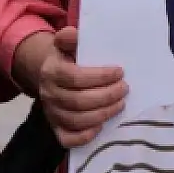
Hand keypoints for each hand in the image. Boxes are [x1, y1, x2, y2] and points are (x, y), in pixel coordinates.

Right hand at [39, 26, 127, 147]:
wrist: (50, 76)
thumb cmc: (67, 59)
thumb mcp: (67, 45)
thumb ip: (70, 38)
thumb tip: (73, 33)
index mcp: (51, 72)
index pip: (75, 77)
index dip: (100, 76)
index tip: (120, 72)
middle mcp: (49, 94)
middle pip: (78, 101)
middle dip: (106, 96)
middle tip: (125, 89)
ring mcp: (52, 113)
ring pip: (77, 120)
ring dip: (103, 113)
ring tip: (121, 104)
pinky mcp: (56, 128)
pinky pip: (67, 139)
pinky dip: (85, 136)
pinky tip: (101, 127)